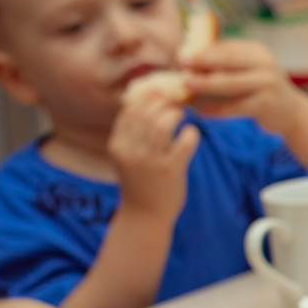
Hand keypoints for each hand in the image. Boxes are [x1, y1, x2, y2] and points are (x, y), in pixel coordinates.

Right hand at [109, 85, 197, 219]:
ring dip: (176, 114)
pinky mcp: (171, 171)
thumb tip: (151, 98)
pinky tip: (190, 134)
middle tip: (175, 102)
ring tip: (181, 116)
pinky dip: (191, 132)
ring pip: (164, 123)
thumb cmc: (138, 181)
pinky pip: (185, 141)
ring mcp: (150, 162)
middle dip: (163, 101)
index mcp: (117, 144)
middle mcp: (131, 151)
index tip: (159, 92)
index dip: (147, 96)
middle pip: (147, 112)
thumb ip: (134, 132)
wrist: (144, 216)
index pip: (130, 110)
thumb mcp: (127, 156)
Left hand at [180, 38, 306, 133]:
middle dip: (203, 60)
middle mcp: (264, 64)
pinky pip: (236, 107)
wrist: (292, 112)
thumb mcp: (250, 70)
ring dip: (206, 83)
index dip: (204, 50)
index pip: (227, 47)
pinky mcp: (266, 105)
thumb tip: (191, 59)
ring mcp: (267, 84)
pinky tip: (202, 111)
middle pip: (228, 60)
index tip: (182, 53)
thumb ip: (227, 64)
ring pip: (231, 83)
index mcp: (257, 52)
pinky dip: (218, 110)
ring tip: (186, 84)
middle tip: (181, 62)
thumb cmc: (262, 89)